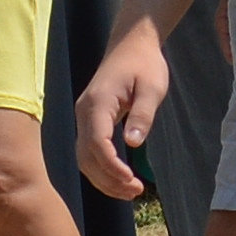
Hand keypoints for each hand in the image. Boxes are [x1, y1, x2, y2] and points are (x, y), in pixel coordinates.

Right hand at [78, 17, 173, 200]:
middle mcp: (84, 112)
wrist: (132, 44)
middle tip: (136, 191)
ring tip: (130, 190)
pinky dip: (101, 169)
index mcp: (98, 103)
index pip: (97, 143)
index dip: (111, 167)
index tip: (132, 180)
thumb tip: (133, 143)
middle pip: (86, 156)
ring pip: (84, 158)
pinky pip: (89, 151)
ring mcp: (84, 117)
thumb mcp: (152, 87)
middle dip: (108, 179)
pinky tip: (120, 178)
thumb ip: (142, 115)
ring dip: (104, 178)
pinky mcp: (89, 120)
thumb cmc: (144, 64)